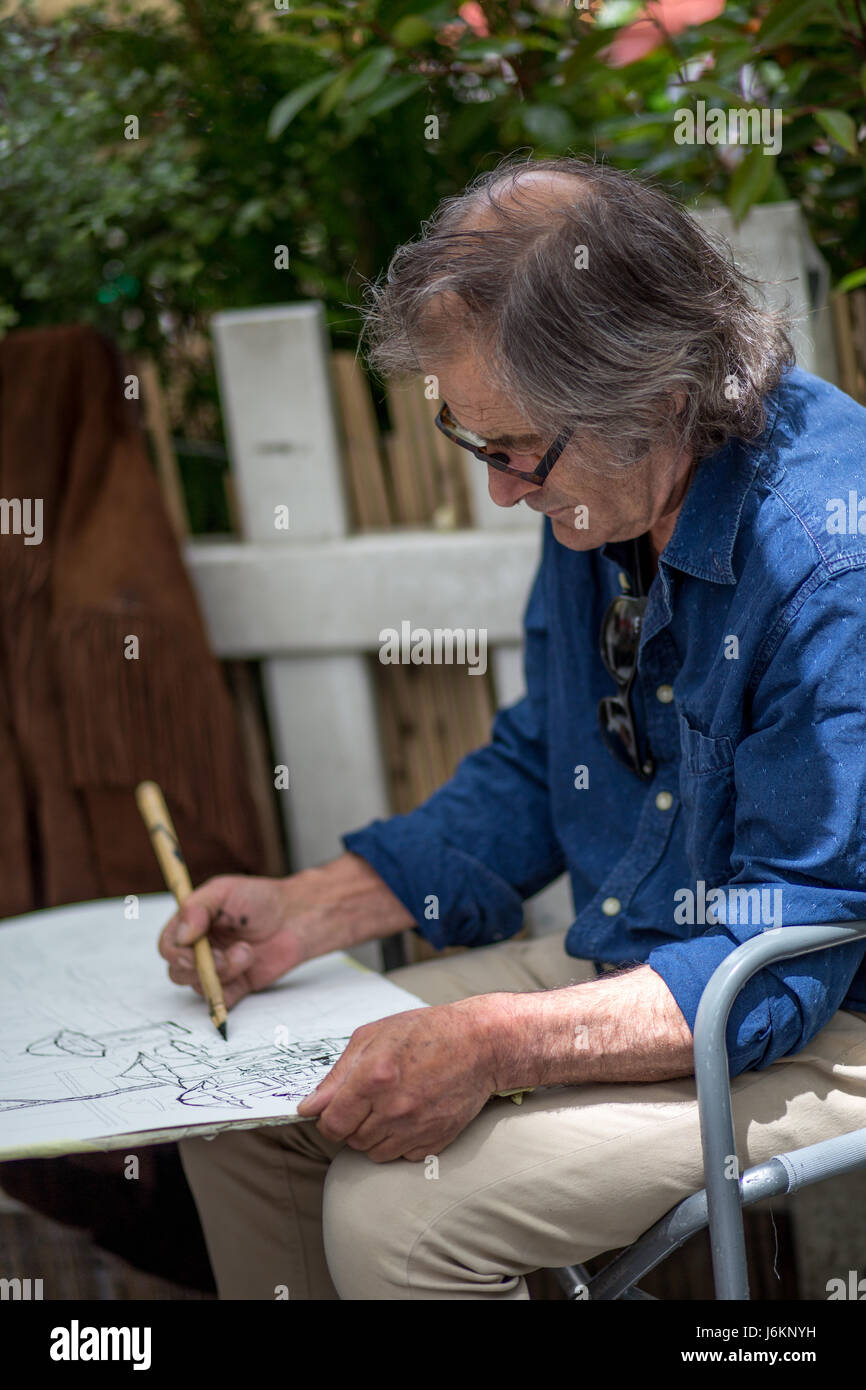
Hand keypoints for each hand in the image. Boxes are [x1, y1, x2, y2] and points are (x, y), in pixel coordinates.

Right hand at [158, 873, 308, 1009]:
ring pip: (200, 986)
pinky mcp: (236, 985)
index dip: (177, 953)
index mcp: (191, 926)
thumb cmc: (259, 899)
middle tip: (223, 957)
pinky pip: (222, 1000)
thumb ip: (197, 908)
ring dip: (223, 972)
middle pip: (178, 972)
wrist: (295, 916)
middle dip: (200, 967)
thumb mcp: (223, 891)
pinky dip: (231, 991)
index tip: (195, 950)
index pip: (168, 946)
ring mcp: (217, 969)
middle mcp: (200, 949)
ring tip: (247, 952)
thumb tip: (181, 936)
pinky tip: (249, 966)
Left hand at [296, 996, 498, 1161]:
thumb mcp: (373, 1036)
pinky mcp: (436, 1141)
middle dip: (352, 1124)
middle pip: (351, 1140)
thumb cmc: (426, 1032)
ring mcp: (417, 1128)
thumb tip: (308, 1107)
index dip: (328, 1119)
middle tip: (369, 1100)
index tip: (336, 1109)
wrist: (480, 1045)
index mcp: (374, 1078)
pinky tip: (409, 1116)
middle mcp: (394, 1108)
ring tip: (389, 1107)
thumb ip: (337, 1075)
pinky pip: (401, 1156)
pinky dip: (399, 1142)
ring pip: (374, 1153)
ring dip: (373, 1135)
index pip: (331, 1124)